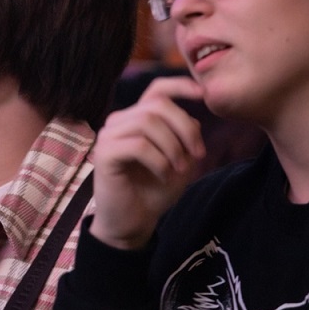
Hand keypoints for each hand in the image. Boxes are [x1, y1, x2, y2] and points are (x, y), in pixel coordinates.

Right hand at [90, 76, 206, 250]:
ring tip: (180, 169)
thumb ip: (186, 137)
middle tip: (198, 155)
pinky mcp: (105, 154)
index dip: (180, 86)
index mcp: (137, 118)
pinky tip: (164, 175)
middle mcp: (120, 122)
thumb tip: (194, 119)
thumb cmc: (154, 192)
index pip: (157, 90)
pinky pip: (138, 146)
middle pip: (157, 106)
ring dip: (173, 147)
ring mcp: (109, 136)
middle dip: (184, 128)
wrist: (133, 223)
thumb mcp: (180, 161)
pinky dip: (159, 161)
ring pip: (147, 123)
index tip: (203, 94)